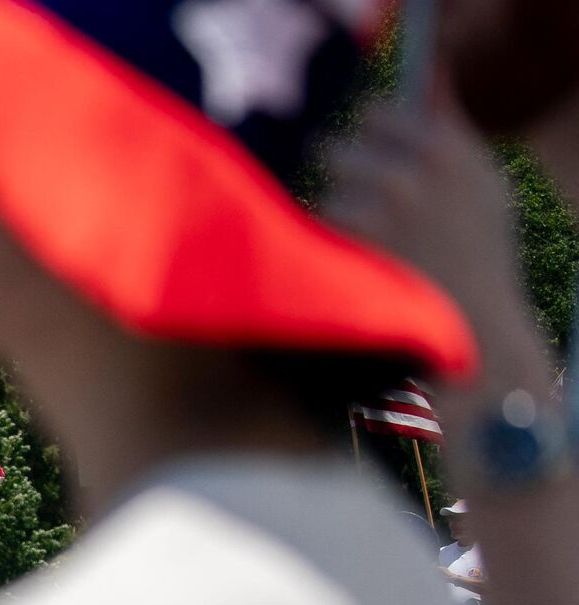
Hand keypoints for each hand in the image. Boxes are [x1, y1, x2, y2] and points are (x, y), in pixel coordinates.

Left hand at [325, 94, 553, 408]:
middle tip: (359, 209)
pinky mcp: (346, 247)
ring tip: (363, 247)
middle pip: (336, 147)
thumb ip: (450, 127)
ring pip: (321, 190)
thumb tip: (429, 73)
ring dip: (330, 214)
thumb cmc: (476, 260)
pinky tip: (352, 268)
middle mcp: (411, 173)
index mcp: (449, 151)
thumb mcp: (484, 189)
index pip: (377, 112)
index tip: (369, 157)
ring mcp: (373, 211)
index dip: (366, 138)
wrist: (469, 337)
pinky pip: (315, 226)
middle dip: (339, 176)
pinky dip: (324, 246)